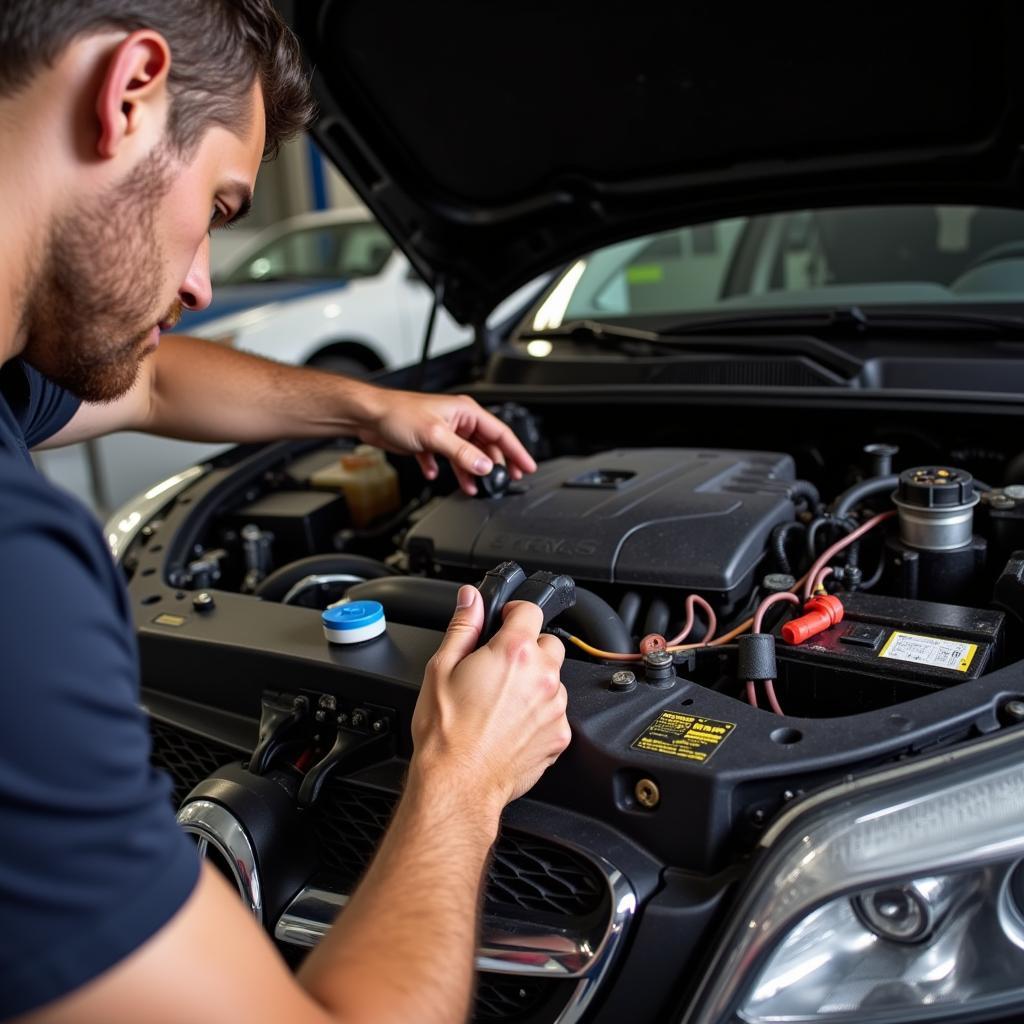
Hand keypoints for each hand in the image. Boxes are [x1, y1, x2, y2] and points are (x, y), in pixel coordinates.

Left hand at [355, 389, 535, 494]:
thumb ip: (463, 453)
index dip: (516, 451)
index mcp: (466, 412)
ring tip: (473, 487)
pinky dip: (444, 468)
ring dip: (469, 471)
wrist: (369, 416)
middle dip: (493, 465)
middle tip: (504, 482)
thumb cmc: (398, 414)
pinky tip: (436, 475)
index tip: (527, 467)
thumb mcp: (436, 436)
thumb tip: (485, 467)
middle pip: (485, 445)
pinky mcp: (429, 441)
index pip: (500, 433)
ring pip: (466, 454)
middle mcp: (458, 420)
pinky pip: (445, 458)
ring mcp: (444, 431)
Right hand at [411, 586, 570, 811]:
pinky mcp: (559, 735)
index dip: (514, 612)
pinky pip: (555, 712)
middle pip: (548, 644)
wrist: (458, 782)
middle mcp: (542, 676)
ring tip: (502, 701)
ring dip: (535, 682)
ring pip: (554, 679)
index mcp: (513, 652)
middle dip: (527, 649)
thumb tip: (471, 599)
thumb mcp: (441, 668)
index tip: (505, 621)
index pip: (530, 610)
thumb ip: (463, 626)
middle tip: (499, 668)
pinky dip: (539, 713)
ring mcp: (554, 707)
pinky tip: (512, 724)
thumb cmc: (446, 732)